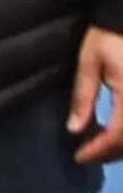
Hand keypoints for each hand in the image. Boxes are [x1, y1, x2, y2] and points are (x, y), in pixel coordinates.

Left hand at [68, 26, 122, 161]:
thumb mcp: (89, 62)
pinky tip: (110, 130)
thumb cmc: (106, 36)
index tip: (79, 156)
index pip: (118, 134)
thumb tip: (74, 129)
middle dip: (108, 152)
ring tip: (94, 142)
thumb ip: (83, 97)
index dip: (99, 150)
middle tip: (84, 152)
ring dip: (119, 145)